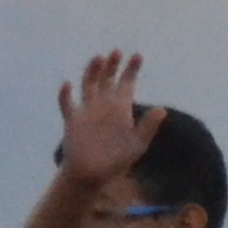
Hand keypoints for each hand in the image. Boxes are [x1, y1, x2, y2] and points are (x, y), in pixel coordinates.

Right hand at [53, 52, 152, 184]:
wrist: (93, 174)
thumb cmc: (116, 161)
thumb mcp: (137, 144)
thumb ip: (148, 126)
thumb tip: (162, 110)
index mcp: (120, 108)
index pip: (126, 83)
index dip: (131, 69)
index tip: (138, 56)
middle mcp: (103, 105)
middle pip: (107, 79)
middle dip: (112, 65)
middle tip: (117, 53)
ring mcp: (87, 111)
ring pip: (88, 85)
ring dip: (92, 71)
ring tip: (98, 59)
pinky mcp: (73, 121)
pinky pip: (67, 105)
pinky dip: (66, 95)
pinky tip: (68, 85)